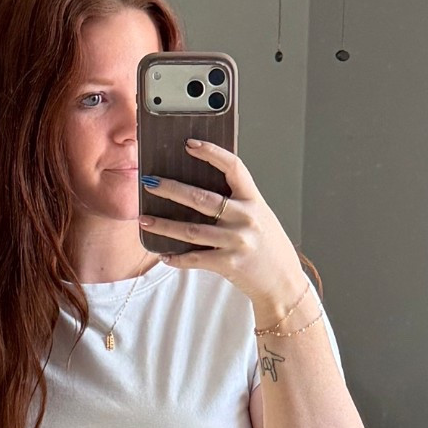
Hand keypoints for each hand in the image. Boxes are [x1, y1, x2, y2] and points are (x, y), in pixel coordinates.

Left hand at [138, 139, 306, 321]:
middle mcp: (246, 218)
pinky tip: (163, 254)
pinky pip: (195, 259)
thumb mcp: (260, 216)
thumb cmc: (268, 247)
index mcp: (254, 200)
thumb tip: (198, 190)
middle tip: (149, 182)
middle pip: (201, 198)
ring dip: (164, 225)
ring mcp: (237, 242)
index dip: (211, 152)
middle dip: (171, 189)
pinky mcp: (228, 264)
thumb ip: (237, 202)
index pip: (233, 167)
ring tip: (144, 219)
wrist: (283, 283)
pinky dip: (176, 258)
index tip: (189, 144)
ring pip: (191, 231)